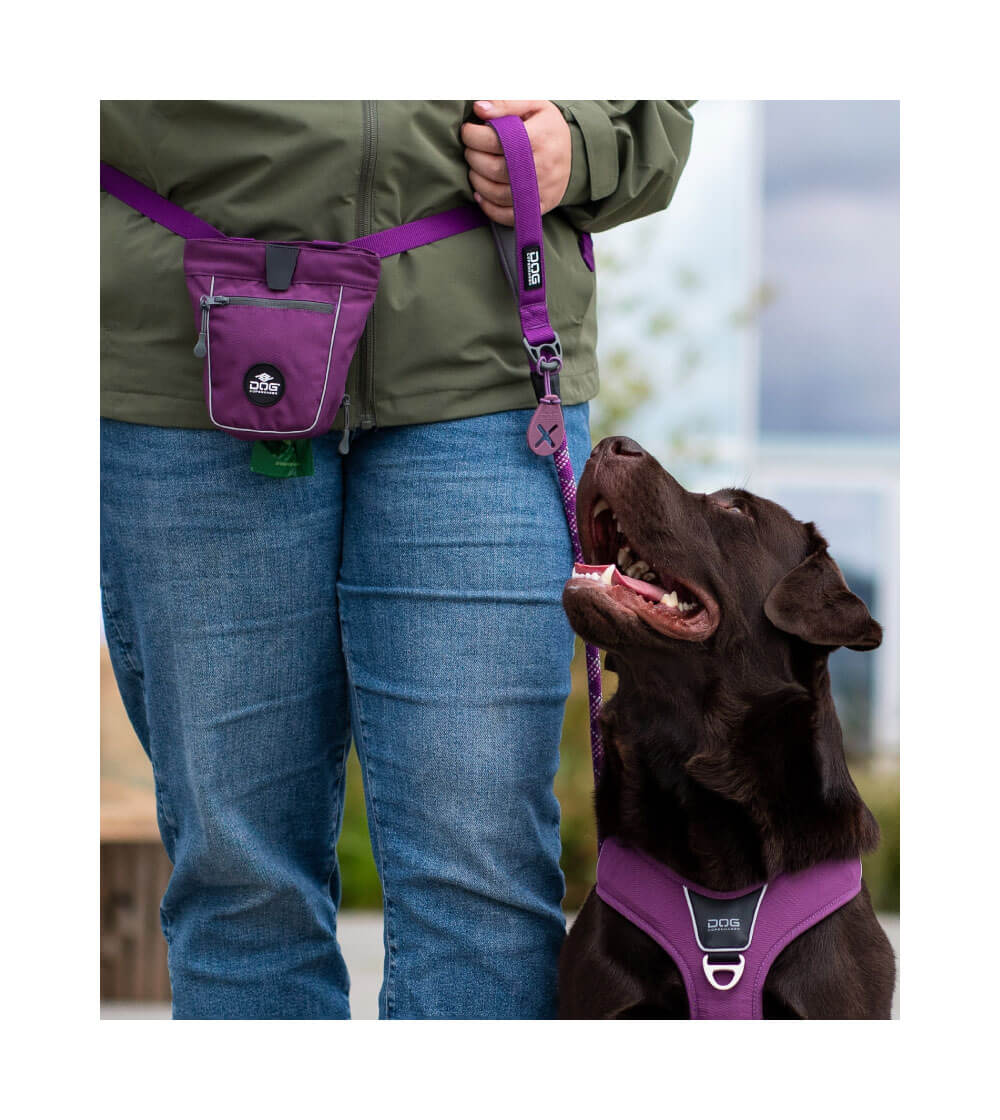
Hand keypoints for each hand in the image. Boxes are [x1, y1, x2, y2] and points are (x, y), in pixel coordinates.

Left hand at [461, 100, 571, 225]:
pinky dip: (489, 208)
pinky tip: (481, 195)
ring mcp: (541, 190)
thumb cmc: (548, 128)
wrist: (578, 155)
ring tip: (475, 168)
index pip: (497, 140)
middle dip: (473, 158)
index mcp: (539, 137)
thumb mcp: (534, 105)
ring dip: (478, 182)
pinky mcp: (540, 206)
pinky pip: (509, 216)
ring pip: (498, 194)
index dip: (474, 136)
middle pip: (495, 169)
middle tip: (470, 150)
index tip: (468, 131)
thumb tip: (478, 108)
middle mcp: (542, 166)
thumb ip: (506, 104)